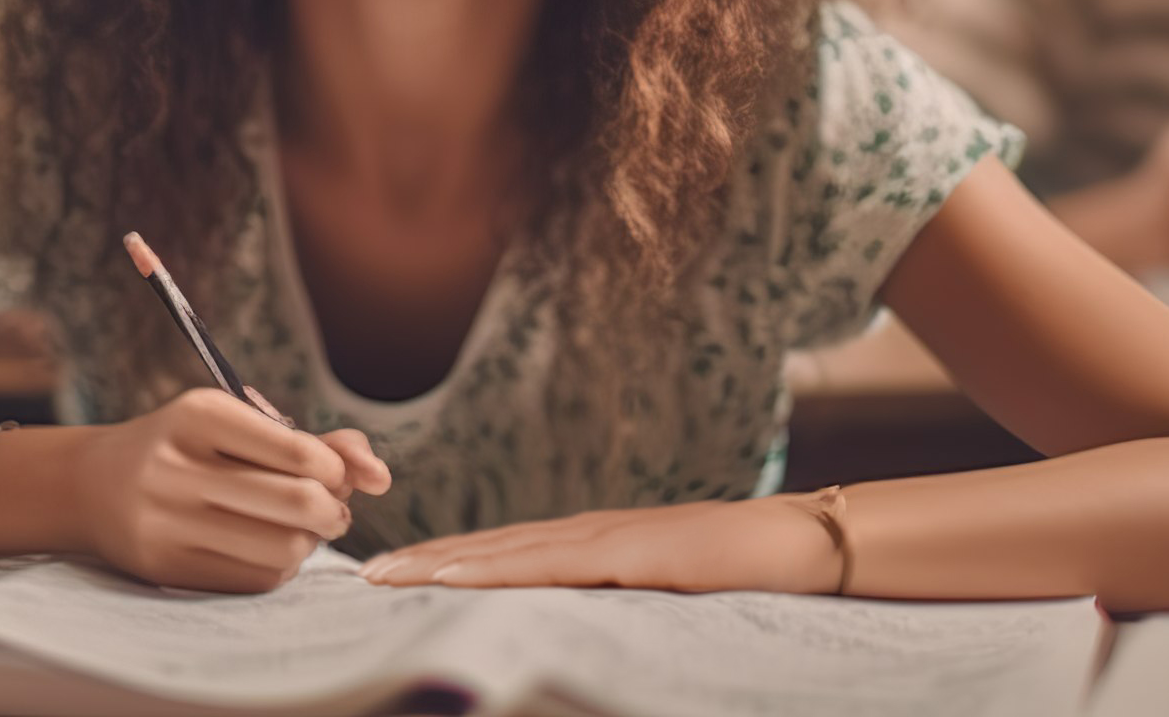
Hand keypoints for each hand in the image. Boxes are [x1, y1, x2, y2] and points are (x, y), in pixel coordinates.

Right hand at [70, 388, 389, 593]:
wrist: (95, 485)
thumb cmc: (188, 448)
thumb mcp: (237, 424)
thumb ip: (315, 441)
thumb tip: (380, 475)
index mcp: (198, 415)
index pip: (301, 451)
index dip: (337, 470)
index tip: (334, 473)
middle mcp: (176, 467)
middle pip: (300, 504)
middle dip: (334, 510)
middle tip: (332, 509)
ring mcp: (166, 521)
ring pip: (284, 549)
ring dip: (309, 543)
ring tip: (299, 530)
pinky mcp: (164, 567)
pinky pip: (255, 580)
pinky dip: (278, 567)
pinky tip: (265, 549)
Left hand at [360, 498, 839, 593]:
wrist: (800, 543)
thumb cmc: (741, 574)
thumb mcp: (662, 594)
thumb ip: (615, 603)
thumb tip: (571, 632)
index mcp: (597, 545)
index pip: (507, 553)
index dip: (449, 561)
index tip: (396, 575)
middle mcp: (591, 535)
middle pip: (493, 548)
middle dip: (428, 562)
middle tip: (368, 578)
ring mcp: (609, 541)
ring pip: (509, 552)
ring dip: (445, 564)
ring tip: (393, 577)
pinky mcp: (631, 555)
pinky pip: (553, 565)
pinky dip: (499, 569)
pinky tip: (459, 576)